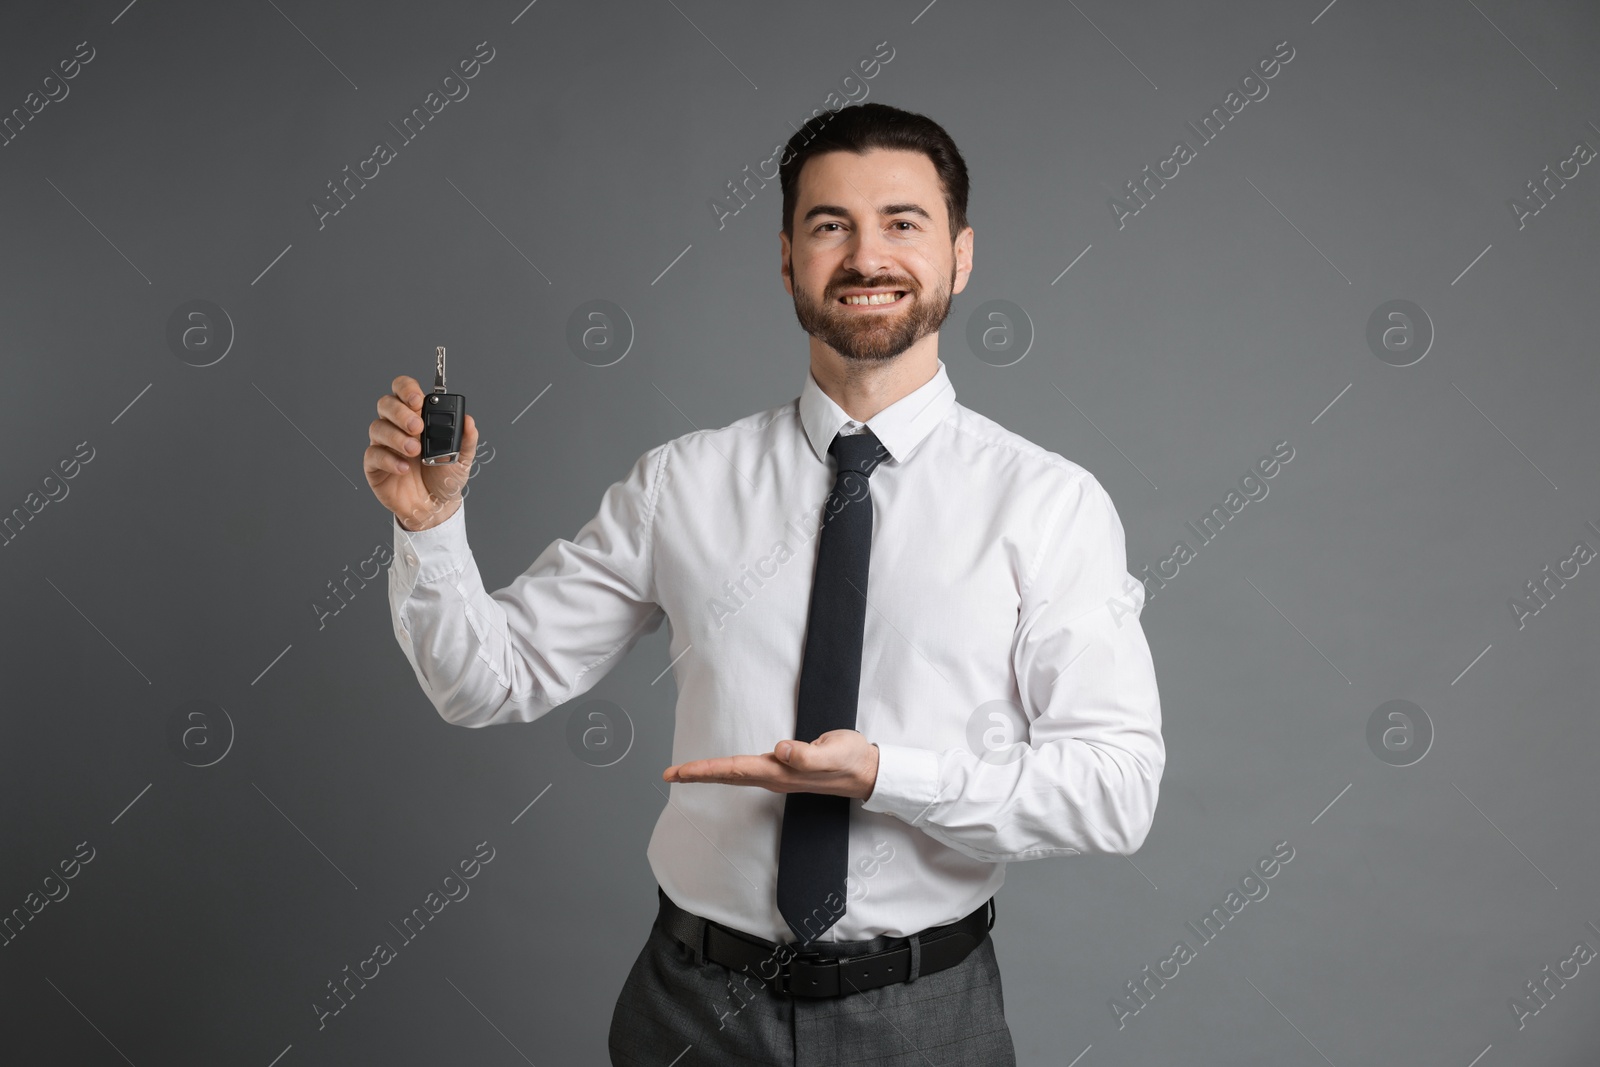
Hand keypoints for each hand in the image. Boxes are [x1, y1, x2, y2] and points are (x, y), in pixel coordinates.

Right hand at [364, 374, 478, 531]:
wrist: (436, 507)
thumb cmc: (444, 478)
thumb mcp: (463, 458)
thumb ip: (466, 439)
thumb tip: (468, 421)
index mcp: (418, 417)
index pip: (403, 391)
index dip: (406, 389)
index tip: (418, 399)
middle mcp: (397, 427)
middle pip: (386, 404)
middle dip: (400, 412)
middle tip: (417, 427)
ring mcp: (384, 445)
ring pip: (377, 427)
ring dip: (396, 436)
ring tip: (415, 451)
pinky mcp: (375, 465)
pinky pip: (373, 455)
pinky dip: (389, 459)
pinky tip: (404, 468)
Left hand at [663, 730, 879, 800]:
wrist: (866, 772)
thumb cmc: (851, 760)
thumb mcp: (834, 752)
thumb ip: (808, 754)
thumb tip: (779, 750)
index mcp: (781, 772)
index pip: (735, 769)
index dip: (705, 770)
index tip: (679, 772)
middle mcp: (775, 776)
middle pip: (728, 774)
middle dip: (697, 774)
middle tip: (668, 774)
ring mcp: (778, 774)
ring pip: (735, 773)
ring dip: (708, 772)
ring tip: (684, 772)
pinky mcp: (784, 767)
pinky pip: (746, 769)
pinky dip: (726, 768)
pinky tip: (721, 768)